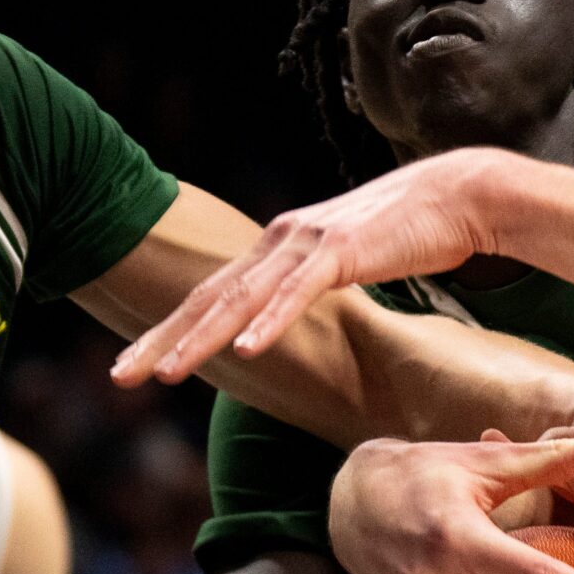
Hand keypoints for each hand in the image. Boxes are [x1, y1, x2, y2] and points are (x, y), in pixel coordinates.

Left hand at [113, 148, 513, 384]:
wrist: (456, 195)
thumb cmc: (401, 234)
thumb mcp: (336, 262)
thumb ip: (302, 285)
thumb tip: (279, 320)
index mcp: (272, 250)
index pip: (207, 297)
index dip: (164, 331)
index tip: (129, 367)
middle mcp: (277, 242)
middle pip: (207, 299)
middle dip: (158, 339)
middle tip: (117, 378)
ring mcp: (307, 244)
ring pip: (242, 299)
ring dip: (200, 339)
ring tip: (164, 374)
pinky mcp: (344, 250)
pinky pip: (298, 293)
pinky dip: (269, 322)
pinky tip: (245, 350)